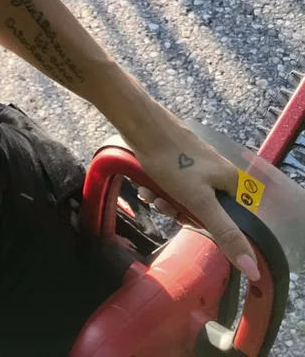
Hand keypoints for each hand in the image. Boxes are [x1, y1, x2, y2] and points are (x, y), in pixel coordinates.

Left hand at [120, 101, 260, 281]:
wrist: (141, 124)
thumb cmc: (173, 162)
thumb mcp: (199, 201)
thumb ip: (225, 233)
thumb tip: (252, 268)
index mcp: (231, 180)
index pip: (230, 219)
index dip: (207, 225)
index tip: (185, 220)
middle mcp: (217, 171)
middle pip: (203, 208)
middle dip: (178, 210)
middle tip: (162, 204)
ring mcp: (196, 164)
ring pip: (183, 197)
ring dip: (163, 199)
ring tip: (149, 192)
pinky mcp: (177, 158)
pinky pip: (171, 184)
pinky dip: (158, 187)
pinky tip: (144, 184)